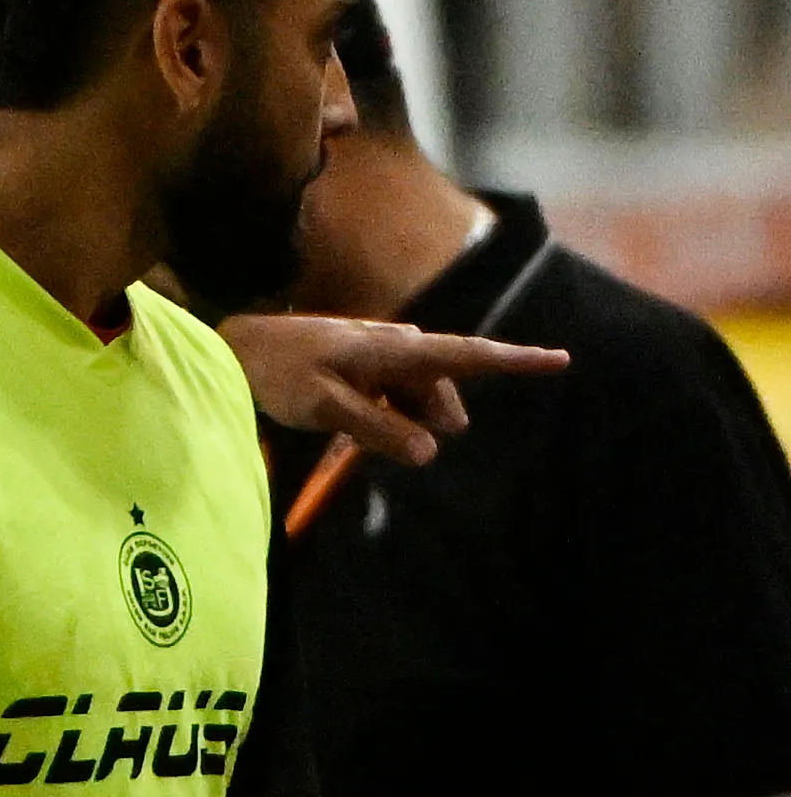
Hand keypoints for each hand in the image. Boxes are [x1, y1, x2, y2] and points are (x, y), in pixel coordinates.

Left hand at [216, 312, 564, 467]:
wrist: (235, 348)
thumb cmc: (276, 373)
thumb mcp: (322, 408)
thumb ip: (376, 429)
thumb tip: (431, 451)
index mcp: (395, 349)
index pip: (468, 355)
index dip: (515, 360)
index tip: (561, 359)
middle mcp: (399, 344)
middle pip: (442, 391)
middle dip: (426, 419)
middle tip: (368, 433)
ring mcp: (384, 353)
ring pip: (418, 398)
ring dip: (399, 420)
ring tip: (348, 431)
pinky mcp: (369, 364)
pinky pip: (395, 396)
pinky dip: (382, 414)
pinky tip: (349, 429)